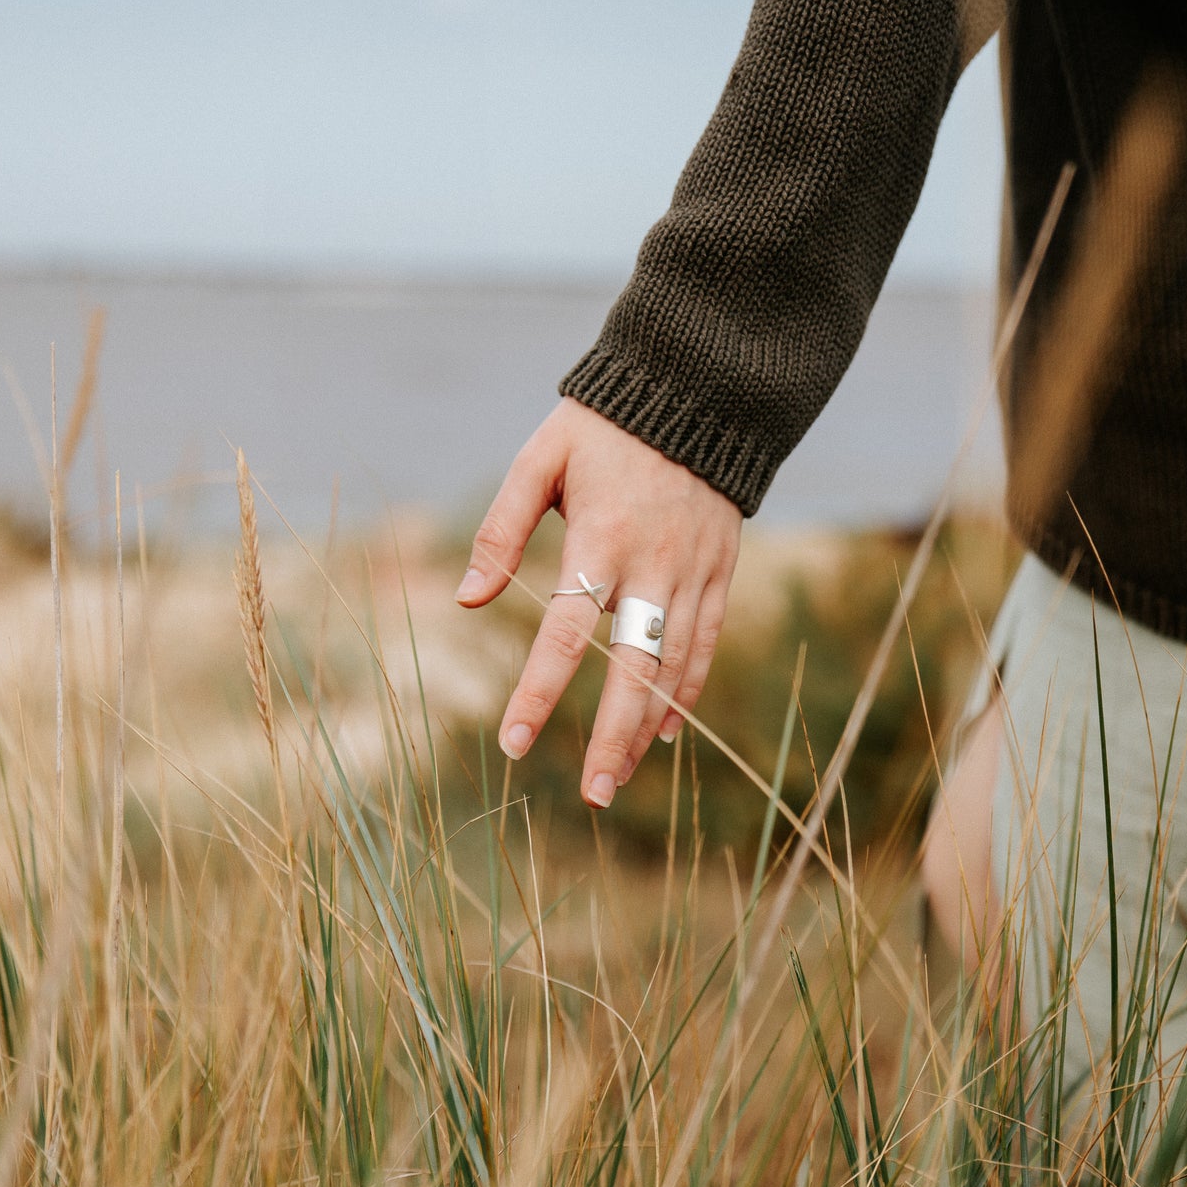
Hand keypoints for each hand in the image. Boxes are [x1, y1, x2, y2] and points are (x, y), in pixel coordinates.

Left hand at [458, 398, 742, 806]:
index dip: (540, 690)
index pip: (566, 630)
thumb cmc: (604, 427)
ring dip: (645, 726)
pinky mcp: (720, 569)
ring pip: (673, 663)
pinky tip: (664, 733)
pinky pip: (705, 641)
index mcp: (602, 536)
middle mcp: (654, 562)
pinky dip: (687, 690)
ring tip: (619, 780)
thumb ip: (501, 529)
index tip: (514, 742)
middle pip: (633, 665)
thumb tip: (465, 599)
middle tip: (592, 796)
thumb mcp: (541, 461)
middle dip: (611, 735)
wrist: (698, 390)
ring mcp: (694, 570)